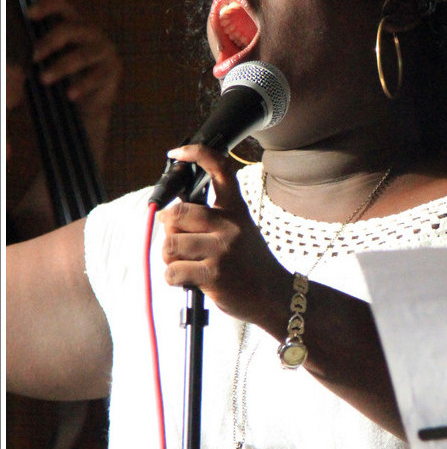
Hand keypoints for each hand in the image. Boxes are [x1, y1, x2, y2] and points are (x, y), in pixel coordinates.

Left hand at [29, 0, 121, 122]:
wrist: (87, 107)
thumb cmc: (62, 80)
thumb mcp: (47, 63)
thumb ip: (35, 53)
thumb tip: (13, 56)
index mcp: (72, 25)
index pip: (60, 5)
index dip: (46, 6)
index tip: (29, 15)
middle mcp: (91, 33)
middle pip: (70, 28)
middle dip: (50, 41)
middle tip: (34, 57)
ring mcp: (104, 51)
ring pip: (82, 55)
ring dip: (61, 67)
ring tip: (44, 80)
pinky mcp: (112, 69)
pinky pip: (96, 76)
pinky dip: (81, 86)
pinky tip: (70, 95)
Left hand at [158, 146, 288, 328]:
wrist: (275, 295)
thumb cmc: (250, 263)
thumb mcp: (240, 230)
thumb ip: (211, 219)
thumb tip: (169, 216)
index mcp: (235, 209)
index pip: (219, 169)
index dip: (195, 154)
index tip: (177, 153)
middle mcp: (229, 224)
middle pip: (177, 214)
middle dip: (168, 229)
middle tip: (177, 239)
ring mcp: (221, 249)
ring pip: (170, 244)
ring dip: (170, 257)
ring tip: (185, 263)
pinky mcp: (213, 274)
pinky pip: (172, 271)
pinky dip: (173, 278)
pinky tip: (189, 280)